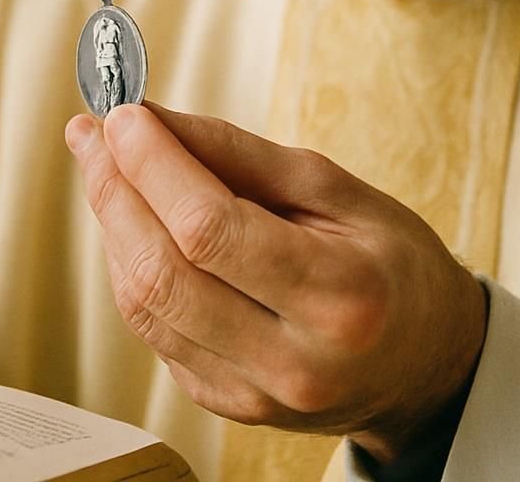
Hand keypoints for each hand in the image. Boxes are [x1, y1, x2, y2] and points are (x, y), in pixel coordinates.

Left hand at [65, 103, 486, 463]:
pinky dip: (132, 267)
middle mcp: (294, 362)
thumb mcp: (339, 190)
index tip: (123, 115)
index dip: (152, 166)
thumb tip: (153, 120)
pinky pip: (152, 330)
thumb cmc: (391, 264)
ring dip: (113, 226)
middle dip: (114, 190)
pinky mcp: (225, 405)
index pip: (210, 228)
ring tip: (110, 167)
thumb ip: (242, 155)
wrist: (425, 365)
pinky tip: (138, 225)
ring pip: (144, 304)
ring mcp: (254, 395)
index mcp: (340, 297)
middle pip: (162, 272)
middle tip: (94, 133)